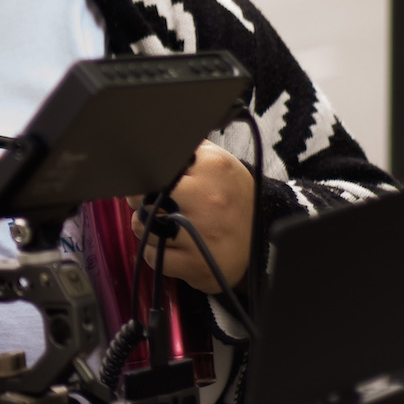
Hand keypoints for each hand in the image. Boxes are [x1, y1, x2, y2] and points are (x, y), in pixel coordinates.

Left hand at [130, 141, 254, 295]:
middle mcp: (208, 199)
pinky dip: (154, 253)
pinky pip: (150, 255)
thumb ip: (188, 148)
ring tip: (168, 227)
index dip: (144, 178)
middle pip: (142, 196)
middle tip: (157, 206)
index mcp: (213, 168)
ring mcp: (202, 233)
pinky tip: (173, 247)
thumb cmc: (231, 198)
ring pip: (141, 227)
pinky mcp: (196, 264)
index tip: (149, 185)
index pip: (155, 167)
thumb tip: (155, 139)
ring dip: (148, 228)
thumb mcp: (218, 162)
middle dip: (141, 201)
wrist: (262, 239)